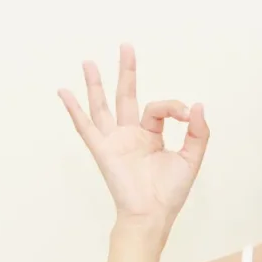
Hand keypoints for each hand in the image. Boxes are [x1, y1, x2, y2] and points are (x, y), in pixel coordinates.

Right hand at [58, 44, 209, 225]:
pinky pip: (85, 127)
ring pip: (103, 106)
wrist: (152, 215)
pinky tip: (64, 92)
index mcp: (151, 136)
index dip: (174, 107)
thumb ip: (197, 132)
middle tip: (126, 46)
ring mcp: (114, 141)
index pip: (158, 108)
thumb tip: (197, 105)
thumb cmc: (170, 193)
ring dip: (96, 84)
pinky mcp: (103, 151)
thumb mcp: (191, 159)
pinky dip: (74, 109)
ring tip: (89, 61)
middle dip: (127, 71)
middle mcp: (130, 135)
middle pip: (126, 96)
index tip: (186, 115)